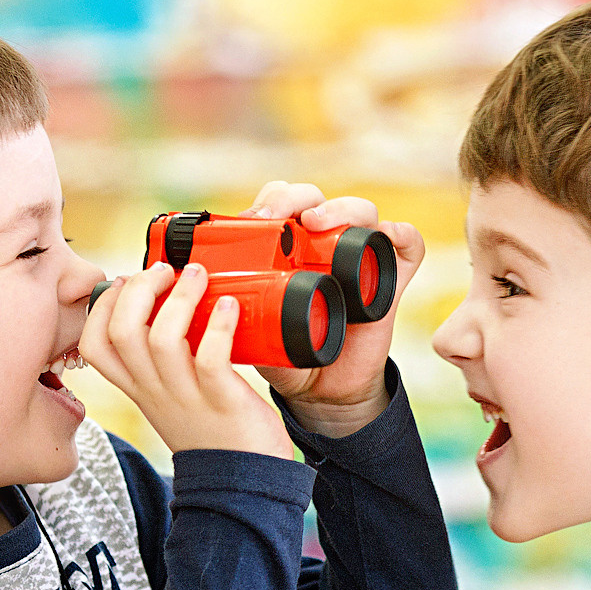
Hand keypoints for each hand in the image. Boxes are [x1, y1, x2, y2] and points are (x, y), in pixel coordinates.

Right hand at [78, 261, 291, 458]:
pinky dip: (219, 325)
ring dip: (179, 297)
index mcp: (139, 388)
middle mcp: (155, 390)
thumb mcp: (171, 397)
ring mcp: (186, 396)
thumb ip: (162, 360)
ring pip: (161, 339)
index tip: (127, 280)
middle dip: (138, 290)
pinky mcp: (222, 400)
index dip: (103, 306)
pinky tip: (229, 306)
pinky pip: (211, 357)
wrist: (244, 485)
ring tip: (198, 275)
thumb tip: (168, 306)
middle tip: (165, 271)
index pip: (93, 345)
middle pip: (121, 332)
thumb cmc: (213, 432)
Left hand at [242, 181, 424, 435]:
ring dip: (339, 208)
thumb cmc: (282, 355)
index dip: (266, 202)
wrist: (321, 392)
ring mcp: (359, 257)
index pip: (279, 201)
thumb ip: (220, 309)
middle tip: (273, 217)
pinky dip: (401, 235)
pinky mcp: (390, 278)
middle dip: (293, 197)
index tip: (245, 223)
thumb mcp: (245, 328)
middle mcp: (323, 244)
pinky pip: (406, 244)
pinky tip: (387, 238)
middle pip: (315, 199)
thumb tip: (184, 292)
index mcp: (287, 247)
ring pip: (359, 211)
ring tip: (316, 223)